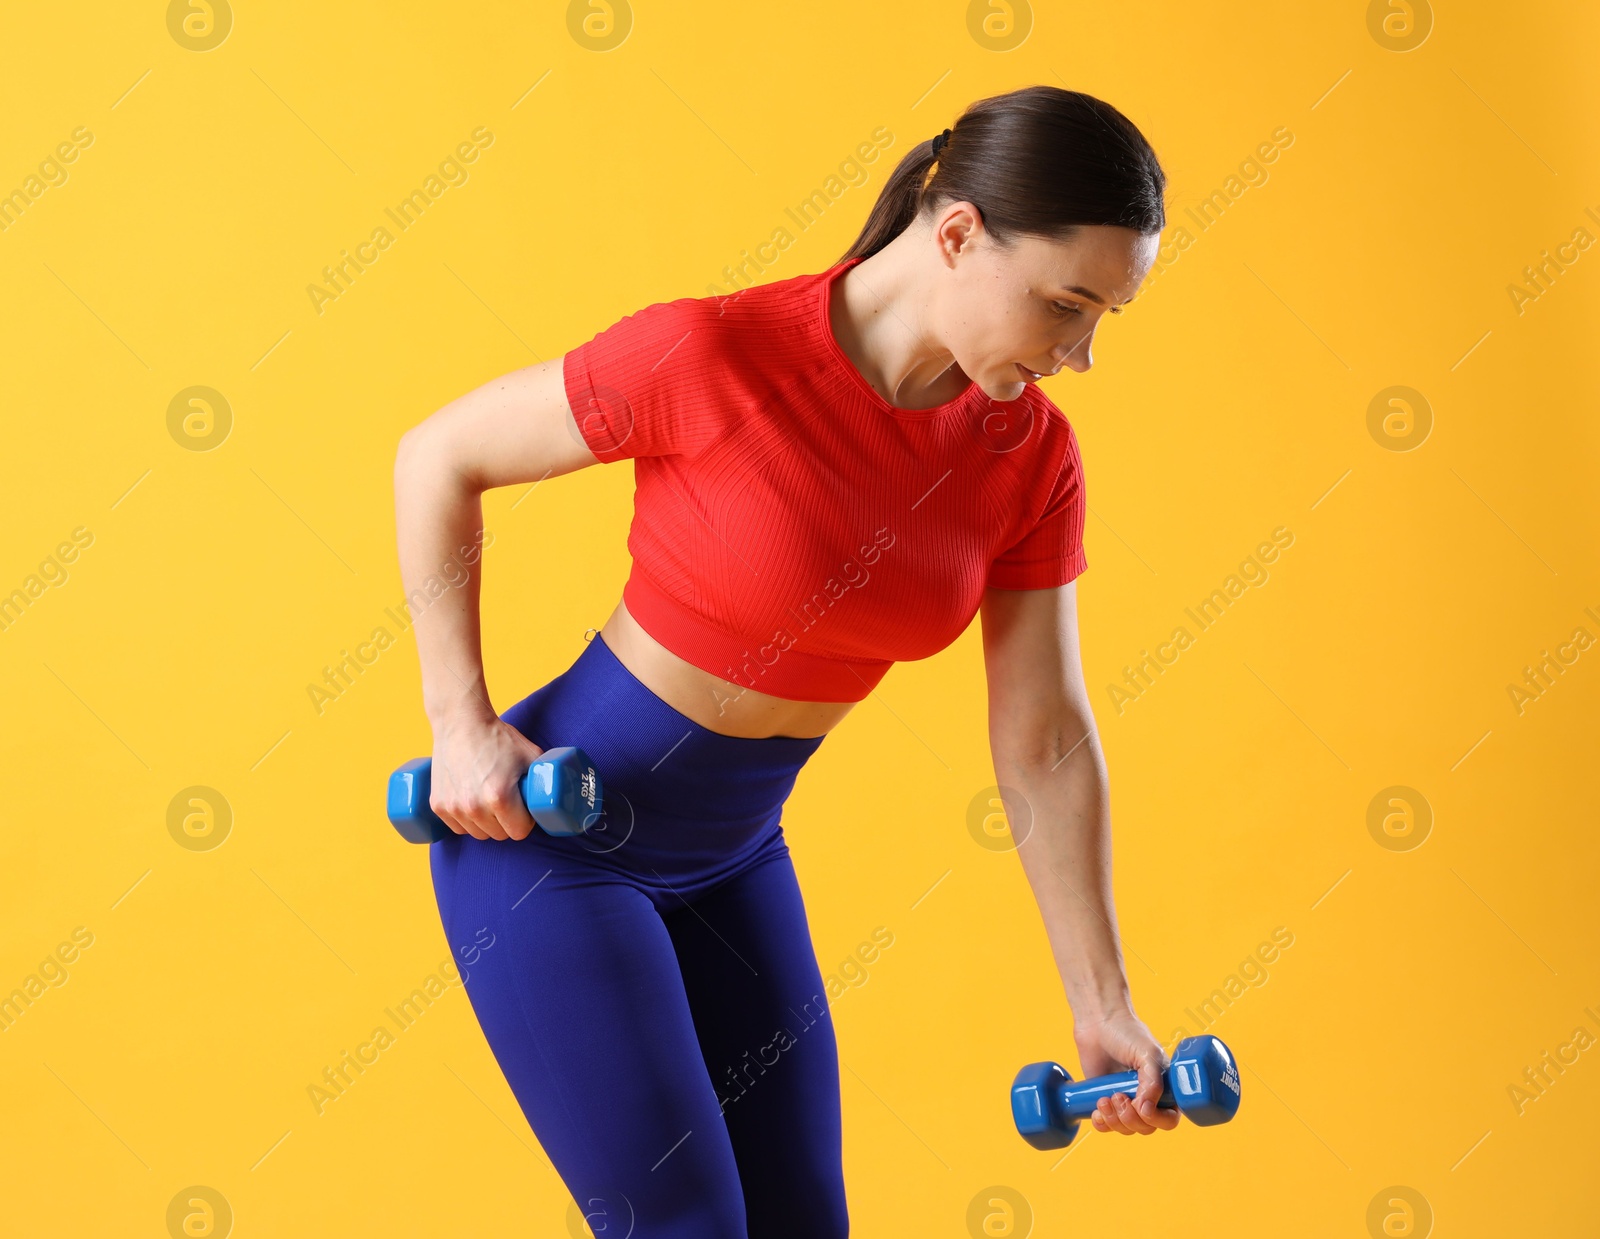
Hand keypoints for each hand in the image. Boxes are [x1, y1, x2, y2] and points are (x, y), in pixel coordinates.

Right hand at [428, 715, 545, 840]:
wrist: (460, 722)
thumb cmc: (497, 737)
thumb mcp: (531, 755)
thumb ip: (544, 779)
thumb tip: (556, 796)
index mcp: (500, 798)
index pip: (519, 832)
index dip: (525, 820)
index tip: (523, 807)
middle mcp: (474, 807)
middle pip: (499, 835)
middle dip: (507, 821)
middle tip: (507, 800)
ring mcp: (453, 808)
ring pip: (478, 833)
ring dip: (486, 823)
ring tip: (488, 798)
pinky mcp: (438, 806)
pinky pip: (458, 828)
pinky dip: (466, 821)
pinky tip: (471, 801)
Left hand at [1072, 1008, 1180, 1136]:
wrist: (1098, 1022)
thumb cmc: (1127, 1032)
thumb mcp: (1147, 1054)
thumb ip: (1153, 1081)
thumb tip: (1147, 1109)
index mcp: (1165, 1088)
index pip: (1169, 1119)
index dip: (1157, 1120)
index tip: (1141, 1107)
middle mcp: (1148, 1097)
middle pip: (1146, 1127)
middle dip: (1130, 1118)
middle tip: (1117, 1095)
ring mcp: (1127, 1100)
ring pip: (1126, 1128)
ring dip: (1114, 1120)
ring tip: (1104, 1098)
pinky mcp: (1106, 1101)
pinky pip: (1107, 1126)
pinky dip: (1102, 1124)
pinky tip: (1097, 1110)